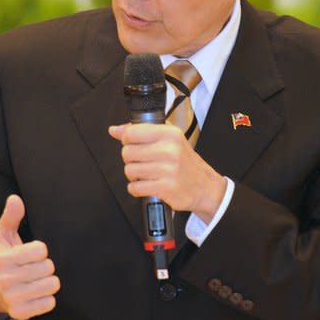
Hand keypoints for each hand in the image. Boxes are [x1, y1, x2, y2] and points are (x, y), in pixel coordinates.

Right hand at [0, 194, 60, 319]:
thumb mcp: (3, 237)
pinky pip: (49, 303)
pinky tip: (36, 294)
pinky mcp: (20, 313)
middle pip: (48, 267)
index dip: (39, 250)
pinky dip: (47, 298)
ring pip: (52, 285)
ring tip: (37, 280)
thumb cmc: (4, 259)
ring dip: (48, 282)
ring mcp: (12, 298)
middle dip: (45, 266)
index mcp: (2, 259)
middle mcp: (5, 280)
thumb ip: (11, 217)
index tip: (30, 254)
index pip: (41, 249)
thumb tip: (15, 198)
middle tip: (34, 268)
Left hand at [108, 123, 226, 222]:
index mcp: (170, 134)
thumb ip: (140, 132)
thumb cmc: (184, 162)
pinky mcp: (165, 188)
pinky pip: (135, 188)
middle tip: (142, 162)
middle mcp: (169, 150)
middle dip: (130, 160)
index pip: (132, 132)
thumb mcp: (168, 140)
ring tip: (146, 174)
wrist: (204, 187)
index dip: (126, 140)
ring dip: (134, 176)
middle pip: (127, 152)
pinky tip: (147, 185)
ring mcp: (168, 169)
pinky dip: (136, 189)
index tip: (132, 144)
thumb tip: (114, 130)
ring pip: (129, 171)